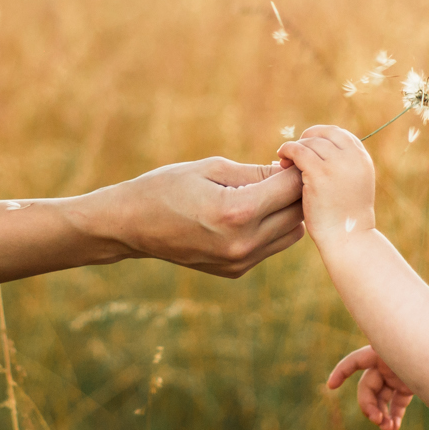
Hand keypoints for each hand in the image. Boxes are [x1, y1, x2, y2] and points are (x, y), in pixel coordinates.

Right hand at [89, 156, 305, 277]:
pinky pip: (271, 247)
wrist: (131, 224)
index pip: (291, 189)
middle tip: (282, 172)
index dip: (296, 169)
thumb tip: (292, 172)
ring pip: (291, 234)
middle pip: (296, 213)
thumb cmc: (167, 186)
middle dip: (295, 191)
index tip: (289, 158)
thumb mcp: (212, 168)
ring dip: (286, 212)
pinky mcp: (235, 271)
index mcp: (237, 212)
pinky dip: (270, 228)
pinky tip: (249, 213)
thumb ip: (256, 172)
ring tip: (267, 193)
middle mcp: (243, 243)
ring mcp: (240, 261)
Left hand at [273, 125, 375, 246]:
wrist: (348, 239)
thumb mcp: (352, 185)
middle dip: (307, 139)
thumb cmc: (345, 218)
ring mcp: (337, 164)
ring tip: (284, 160)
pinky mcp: (319, 173)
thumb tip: (321, 153)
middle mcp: (353, 157)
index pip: (339, 134)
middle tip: (294, 152)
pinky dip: (287, 150)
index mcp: (362, 159)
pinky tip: (280, 160)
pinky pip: (298, 150)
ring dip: (295, 147)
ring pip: (310, 142)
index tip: (308, 147)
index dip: (321, 137)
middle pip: (324, 134)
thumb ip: (343, 167)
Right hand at [328, 344, 414, 429]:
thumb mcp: (421, 349)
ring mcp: (396, 376)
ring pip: (380, 398)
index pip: (355, 361)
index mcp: (383, 352)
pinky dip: (393, 415)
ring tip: (388, 429)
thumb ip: (408, 353)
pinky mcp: (407, 386)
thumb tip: (402, 352)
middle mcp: (386, 364)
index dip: (341, 372)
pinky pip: (395, 403)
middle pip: (367, 387)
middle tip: (378, 421)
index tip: (331, 386)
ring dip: (380, 414)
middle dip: (368, 406)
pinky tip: (394, 428)